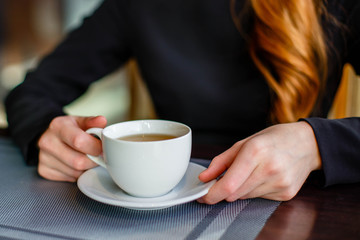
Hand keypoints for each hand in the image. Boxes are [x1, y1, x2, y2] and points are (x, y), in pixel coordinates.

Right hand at [37, 115, 106, 181]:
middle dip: (93, 161)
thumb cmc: (69, 129)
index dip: (95, 148)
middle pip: (78, 161)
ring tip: (85, 158)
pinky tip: (75, 164)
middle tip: (97, 156)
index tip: (103, 148)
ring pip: (75, 172)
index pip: (79, 141)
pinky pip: (69, 178)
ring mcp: (43, 157)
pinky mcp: (44, 170)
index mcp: (58, 126)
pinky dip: (77, 174)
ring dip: (86, 168)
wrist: (51, 136)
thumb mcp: (80, 121)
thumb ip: (93, 122)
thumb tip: (102, 121)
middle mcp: (47, 141)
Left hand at [198, 121, 321, 203]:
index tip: (204, 196)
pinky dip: (255, 190)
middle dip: (225, 189)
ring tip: (253, 171)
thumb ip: (221, 161)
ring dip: (241, 189)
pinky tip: (265, 177)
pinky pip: (260, 198)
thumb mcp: (244, 142)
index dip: (212, 194)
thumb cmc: (274, 139)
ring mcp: (280, 183)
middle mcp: (269, 169)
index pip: (228, 184)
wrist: (308, 143)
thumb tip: (204, 177)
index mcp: (255, 151)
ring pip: (245, 197)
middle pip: (235, 193)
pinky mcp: (286, 193)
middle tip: (227, 177)